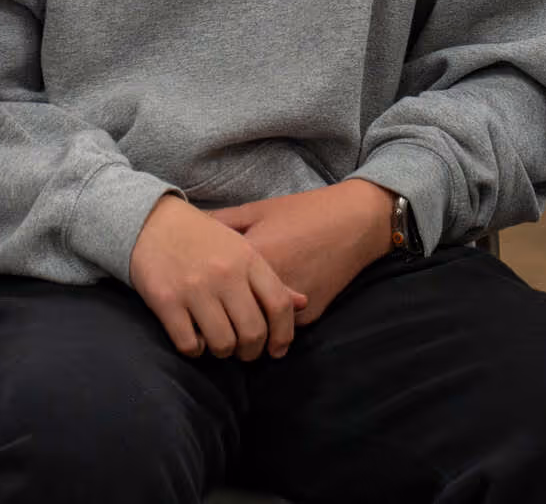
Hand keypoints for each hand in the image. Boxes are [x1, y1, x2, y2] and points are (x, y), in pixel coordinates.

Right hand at [128, 195, 306, 360]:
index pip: (278, 305)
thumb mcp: (242, 249)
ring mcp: (195, 289)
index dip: (284, 334)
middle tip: (247, 352)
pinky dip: (196, 350)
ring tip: (222, 345)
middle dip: (253, 351)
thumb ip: (271, 279)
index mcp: (248, 260)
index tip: (279, 349)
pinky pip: (190, 343)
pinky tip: (197, 340)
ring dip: (224, 352)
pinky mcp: (166, 301)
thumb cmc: (203, 239)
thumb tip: (303, 303)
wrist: (153, 222)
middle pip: (253, 331)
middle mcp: (225, 275)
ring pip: (223, 343)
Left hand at [207, 180, 395, 326]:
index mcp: (251, 259)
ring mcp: (292, 304)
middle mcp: (269, 287)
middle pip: (234, 319)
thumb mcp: (258, 210)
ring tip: (234, 336)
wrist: (357, 220)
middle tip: (209, 330)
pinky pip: (283, 329)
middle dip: (220, 328)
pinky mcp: (311, 313)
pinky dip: (273, 328)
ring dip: (247, 335)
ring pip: (258, 331)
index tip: (188, 303)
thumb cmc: (305, 210)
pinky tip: (264, 326)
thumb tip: (189, 225)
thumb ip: (220, 221)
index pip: (212, 291)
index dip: (198, 298)